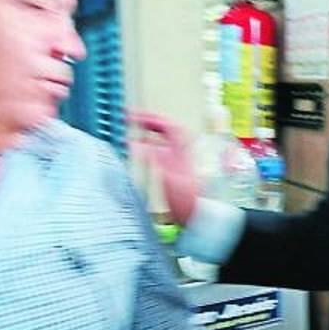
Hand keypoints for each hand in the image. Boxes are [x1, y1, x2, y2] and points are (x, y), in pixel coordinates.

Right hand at [128, 109, 199, 225]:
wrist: (195, 214)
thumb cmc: (186, 198)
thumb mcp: (166, 177)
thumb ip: (152, 158)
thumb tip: (135, 143)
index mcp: (180, 150)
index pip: (166, 126)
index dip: (149, 118)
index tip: (133, 116)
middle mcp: (181, 151)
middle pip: (167, 128)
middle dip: (149, 120)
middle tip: (133, 117)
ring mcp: (178, 158)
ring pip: (165, 137)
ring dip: (151, 129)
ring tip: (138, 125)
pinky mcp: (175, 167)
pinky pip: (162, 148)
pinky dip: (152, 142)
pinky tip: (144, 146)